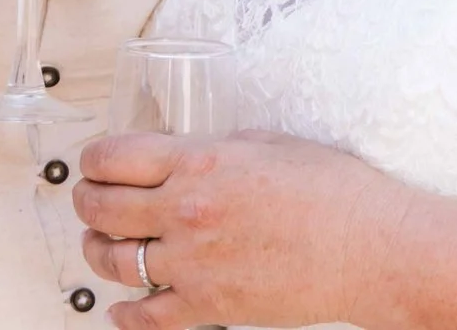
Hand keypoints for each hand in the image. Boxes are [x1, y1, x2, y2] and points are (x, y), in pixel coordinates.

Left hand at [73, 131, 411, 329]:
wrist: (371, 247)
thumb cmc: (335, 191)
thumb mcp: (271, 144)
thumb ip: (219, 147)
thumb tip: (186, 155)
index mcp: (201, 160)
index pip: (115, 158)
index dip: (93, 160)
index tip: (93, 164)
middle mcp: (186, 211)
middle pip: (101, 208)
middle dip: (85, 201)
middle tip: (87, 200)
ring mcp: (192, 262)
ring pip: (113, 261)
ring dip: (96, 251)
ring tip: (99, 244)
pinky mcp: (208, 305)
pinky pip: (145, 317)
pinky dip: (124, 314)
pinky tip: (120, 307)